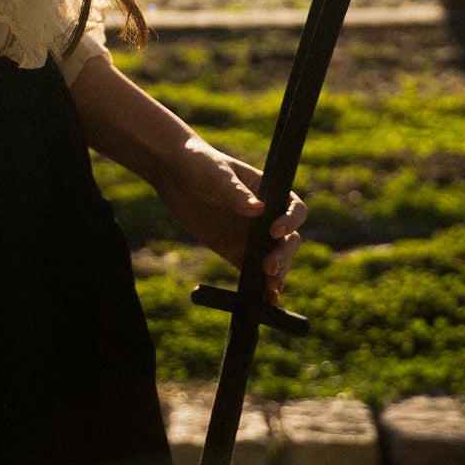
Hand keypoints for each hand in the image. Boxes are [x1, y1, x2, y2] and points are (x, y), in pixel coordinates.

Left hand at [152, 135, 305, 308]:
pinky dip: (260, 287)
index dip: (290, 221)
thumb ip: (235, 193)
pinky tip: (265, 301)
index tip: (274, 232)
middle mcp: (265, 216)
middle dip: (284, 254)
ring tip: (270, 289)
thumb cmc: (199, 163)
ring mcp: (250, 235)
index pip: (293, 208)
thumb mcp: (216, 175)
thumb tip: (258, 210)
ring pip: (274, 259)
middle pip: (289, 239)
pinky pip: (251, 272)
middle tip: (269, 267)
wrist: (171, 173)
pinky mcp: (234, 251)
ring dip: (277, 274)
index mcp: (268, 191)